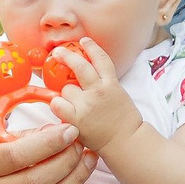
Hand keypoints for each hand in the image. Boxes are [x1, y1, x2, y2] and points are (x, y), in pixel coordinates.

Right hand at [0, 124, 95, 183]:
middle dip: (65, 159)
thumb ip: (14, 137)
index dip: (48, 143)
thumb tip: (54, 130)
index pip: (16, 156)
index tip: (70, 130)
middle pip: (35, 180)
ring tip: (86, 159)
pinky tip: (77, 179)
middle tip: (80, 143)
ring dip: (74, 179)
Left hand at [47, 37, 142, 152]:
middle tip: (57, 52)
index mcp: (112, 84)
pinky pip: (58, 104)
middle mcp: (99, 91)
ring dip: (66, 94)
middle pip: (79, 66)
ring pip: (66, 88)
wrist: (126, 142)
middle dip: (66, 56)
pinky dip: (58, 105)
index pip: (101, 59)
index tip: (83, 40)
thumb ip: (105, 84)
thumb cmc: (123, 122)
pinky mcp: (76, 119)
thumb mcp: (119, 95)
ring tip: (74, 105)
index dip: (91, 47)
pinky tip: (64, 110)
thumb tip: (88, 75)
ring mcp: (87, 105)